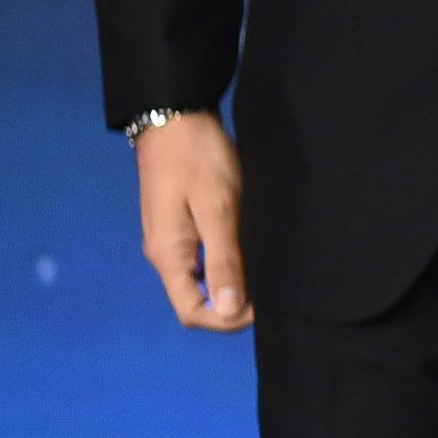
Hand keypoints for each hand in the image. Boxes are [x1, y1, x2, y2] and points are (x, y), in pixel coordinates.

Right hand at [135, 110, 252, 331]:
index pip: (192, 312)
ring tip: (267, 273)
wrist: (176, 117)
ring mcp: (170, 240)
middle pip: (196, 301)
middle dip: (233, 306)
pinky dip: (226, 265)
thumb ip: (224, 259)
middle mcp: (164, 254)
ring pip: (200, 281)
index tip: (264, 306)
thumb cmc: (198, 159)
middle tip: (273, 291)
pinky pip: (202, 259)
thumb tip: (228, 310)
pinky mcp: (179, 225)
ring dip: (232, 285)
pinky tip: (251, 253)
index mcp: (168, 256)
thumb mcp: (218, 209)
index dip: (227, 320)